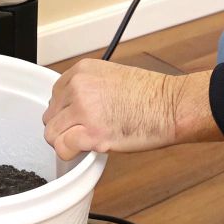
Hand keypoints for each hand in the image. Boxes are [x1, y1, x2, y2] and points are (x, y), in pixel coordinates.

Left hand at [42, 60, 220, 159]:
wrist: (172, 106)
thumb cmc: (151, 94)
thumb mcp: (112, 77)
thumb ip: (88, 88)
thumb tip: (73, 107)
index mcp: (82, 70)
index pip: (54, 95)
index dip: (65, 111)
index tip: (78, 118)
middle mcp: (78, 87)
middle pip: (51, 115)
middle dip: (65, 127)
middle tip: (85, 132)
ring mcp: (84, 110)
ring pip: (52, 134)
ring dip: (66, 141)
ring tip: (86, 142)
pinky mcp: (92, 134)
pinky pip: (63, 148)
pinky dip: (71, 153)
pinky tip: (87, 150)